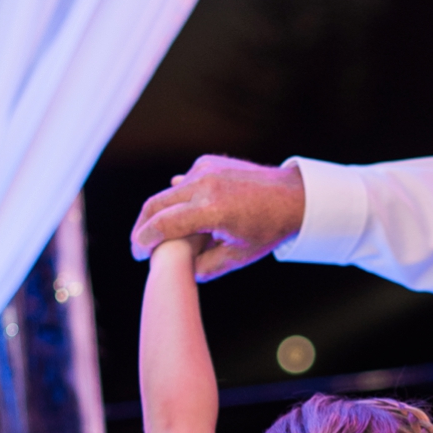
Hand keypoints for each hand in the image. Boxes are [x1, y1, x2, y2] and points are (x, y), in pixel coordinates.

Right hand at [131, 154, 304, 279]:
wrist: (293, 197)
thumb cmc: (267, 230)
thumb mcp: (237, 257)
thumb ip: (203, 267)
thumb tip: (179, 270)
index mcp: (212, 210)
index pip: (162, 225)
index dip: (143, 242)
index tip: (139, 254)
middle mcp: (205, 184)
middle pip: (155, 204)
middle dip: (142, 227)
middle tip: (140, 245)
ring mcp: (205, 169)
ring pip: (167, 193)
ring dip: (160, 213)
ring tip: (163, 235)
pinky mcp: (208, 161)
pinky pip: (184, 183)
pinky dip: (180, 199)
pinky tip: (189, 214)